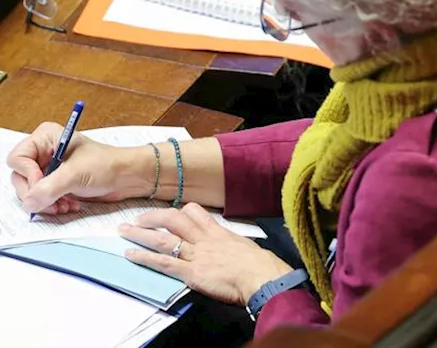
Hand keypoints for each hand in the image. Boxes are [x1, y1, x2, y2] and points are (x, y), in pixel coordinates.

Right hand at [7, 122, 151, 215]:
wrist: (128, 176)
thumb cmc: (108, 165)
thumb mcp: (75, 174)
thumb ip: (49, 188)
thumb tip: (29, 202)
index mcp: (46, 138)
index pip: (18, 159)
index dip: (28, 175)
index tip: (43, 184)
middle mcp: (43, 152)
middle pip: (20, 178)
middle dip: (36, 194)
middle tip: (53, 202)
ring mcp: (48, 169)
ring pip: (29, 192)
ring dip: (45, 203)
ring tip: (65, 205)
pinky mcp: (55, 183)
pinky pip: (41, 199)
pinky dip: (52, 206)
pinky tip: (68, 205)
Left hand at [121, 203, 292, 305]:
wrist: (261, 276)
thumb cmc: (258, 264)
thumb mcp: (243, 246)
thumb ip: (229, 244)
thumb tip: (226, 247)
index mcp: (217, 232)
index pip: (194, 212)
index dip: (178, 211)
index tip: (168, 214)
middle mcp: (204, 239)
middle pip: (174, 221)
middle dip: (153, 218)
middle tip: (137, 219)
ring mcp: (196, 255)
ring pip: (164, 239)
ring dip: (141, 234)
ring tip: (124, 231)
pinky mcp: (191, 273)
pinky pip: (164, 263)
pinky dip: (145, 258)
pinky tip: (130, 255)